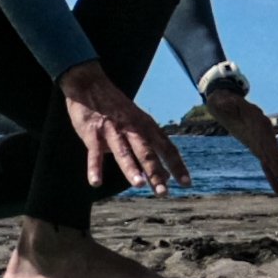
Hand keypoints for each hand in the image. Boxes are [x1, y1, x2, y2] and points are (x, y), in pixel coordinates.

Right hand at [58, 60, 189, 193]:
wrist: (90, 85)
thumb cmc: (117, 110)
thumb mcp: (139, 125)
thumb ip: (152, 149)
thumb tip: (166, 176)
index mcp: (146, 126)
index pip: (167, 148)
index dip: (177, 166)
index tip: (186, 183)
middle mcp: (133, 128)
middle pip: (147, 152)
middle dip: (156, 172)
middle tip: (163, 192)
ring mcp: (113, 130)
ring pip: (124, 151)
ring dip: (131, 168)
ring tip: (139, 185)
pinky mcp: (93, 132)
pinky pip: (93, 153)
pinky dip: (94, 168)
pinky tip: (96, 183)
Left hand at [205, 88, 277, 194]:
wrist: (226, 102)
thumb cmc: (224, 101)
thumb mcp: (223, 100)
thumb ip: (226, 102)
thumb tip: (225, 103)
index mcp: (258, 122)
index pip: (268, 139)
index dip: (274, 150)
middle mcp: (264, 133)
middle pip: (274, 152)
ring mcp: (262, 141)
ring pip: (273, 160)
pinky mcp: (257, 148)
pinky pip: (266, 163)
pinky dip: (272, 176)